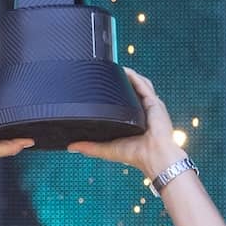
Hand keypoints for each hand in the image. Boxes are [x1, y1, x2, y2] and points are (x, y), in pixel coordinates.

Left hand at [67, 66, 178, 180]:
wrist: (153, 155)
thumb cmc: (135, 155)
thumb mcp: (106, 149)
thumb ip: (89, 147)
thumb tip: (71, 146)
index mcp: (133, 122)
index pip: (123, 104)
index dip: (114, 95)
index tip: (101, 89)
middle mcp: (142, 112)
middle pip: (132, 91)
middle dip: (122, 82)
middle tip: (107, 75)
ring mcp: (149, 106)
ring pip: (139, 85)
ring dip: (129, 76)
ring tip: (115, 69)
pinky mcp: (154, 103)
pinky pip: (144, 85)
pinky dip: (134, 76)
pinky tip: (124, 71)